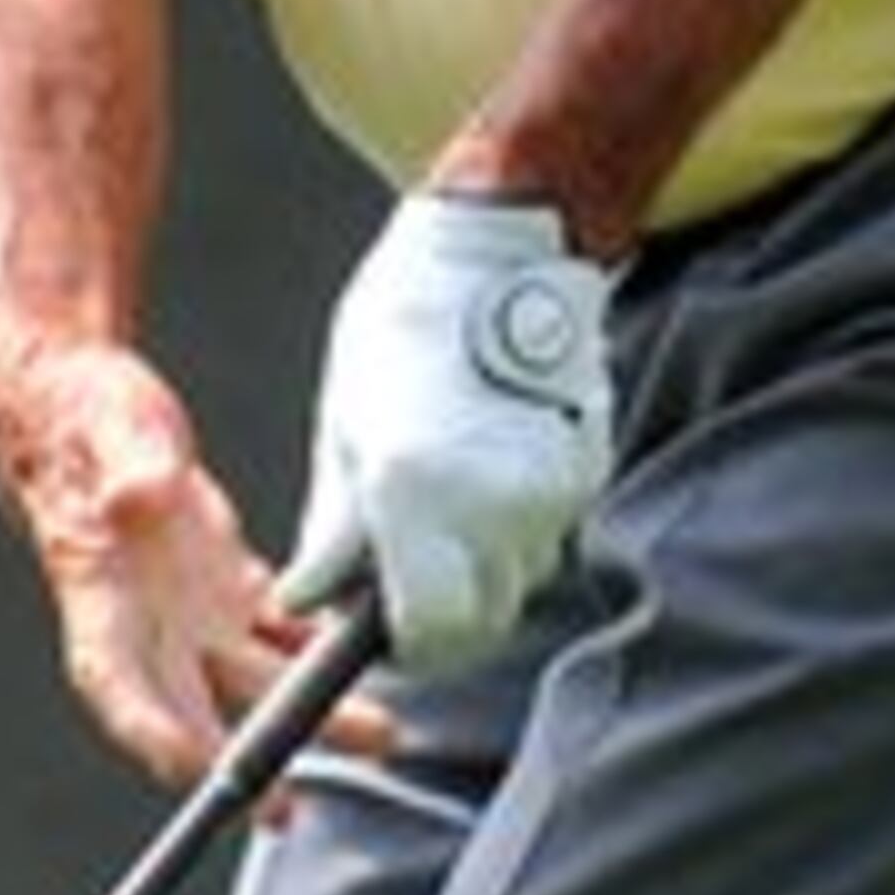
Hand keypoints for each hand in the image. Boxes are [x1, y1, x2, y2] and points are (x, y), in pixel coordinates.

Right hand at [0, 335, 320, 786]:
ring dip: (305, 713)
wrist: (83, 411)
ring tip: (374, 735)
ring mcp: (186, 611)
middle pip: (191, 709)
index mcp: (97, 597)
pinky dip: (316, 651)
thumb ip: (127, 465)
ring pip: (252, 680)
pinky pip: (277, 632)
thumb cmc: (79, 418)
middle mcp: (144, 623)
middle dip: (238, 763)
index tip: (192, 768)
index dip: (149, 734)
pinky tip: (362, 662)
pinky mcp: (222, 585)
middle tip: (284, 806)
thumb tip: (140, 493)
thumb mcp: (104, 427)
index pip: (116, 686)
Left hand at [282, 194, 618, 678]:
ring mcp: (550, 492)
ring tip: (445, 511)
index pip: (425, 631)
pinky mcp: (587, 473)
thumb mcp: (346, 425)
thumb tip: (307, 597)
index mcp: (414, 491)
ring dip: (481, 576)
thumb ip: (334, 529)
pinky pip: (546, 537)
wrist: (500, 247)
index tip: (380, 635)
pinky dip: (514, 532)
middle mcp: (492, 505)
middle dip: (443, 621)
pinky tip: (485, 475)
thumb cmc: (407, 323)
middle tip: (406, 585)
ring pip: (519, 585)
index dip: (401, 647)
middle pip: (480, 625)